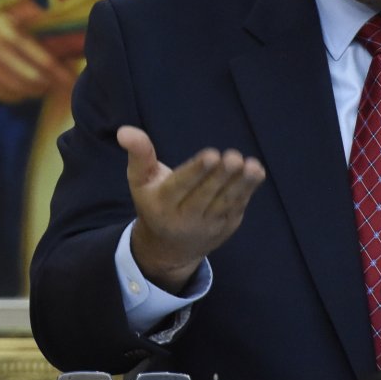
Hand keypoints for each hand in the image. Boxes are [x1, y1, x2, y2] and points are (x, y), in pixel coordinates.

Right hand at [0, 2, 75, 102]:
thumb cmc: (3, 22)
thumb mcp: (17, 14)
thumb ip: (40, 22)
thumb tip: (68, 36)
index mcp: (1, 29)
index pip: (31, 52)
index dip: (54, 67)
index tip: (71, 78)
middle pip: (26, 76)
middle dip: (49, 82)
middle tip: (64, 83)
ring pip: (17, 89)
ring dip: (37, 90)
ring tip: (48, 84)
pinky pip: (6, 95)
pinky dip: (21, 94)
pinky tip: (30, 87)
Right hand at [119, 124, 265, 291]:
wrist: (168, 249)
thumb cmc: (153, 203)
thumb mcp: (140, 180)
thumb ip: (139, 154)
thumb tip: (125, 130)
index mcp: (162, 204)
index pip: (180, 186)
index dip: (196, 171)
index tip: (212, 155)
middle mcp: (185, 218)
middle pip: (205, 196)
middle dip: (221, 177)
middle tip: (233, 157)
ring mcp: (208, 226)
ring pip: (225, 203)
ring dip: (241, 184)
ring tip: (252, 166)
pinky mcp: (226, 227)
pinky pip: (237, 208)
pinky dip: (247, 191)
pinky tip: (255, 173)